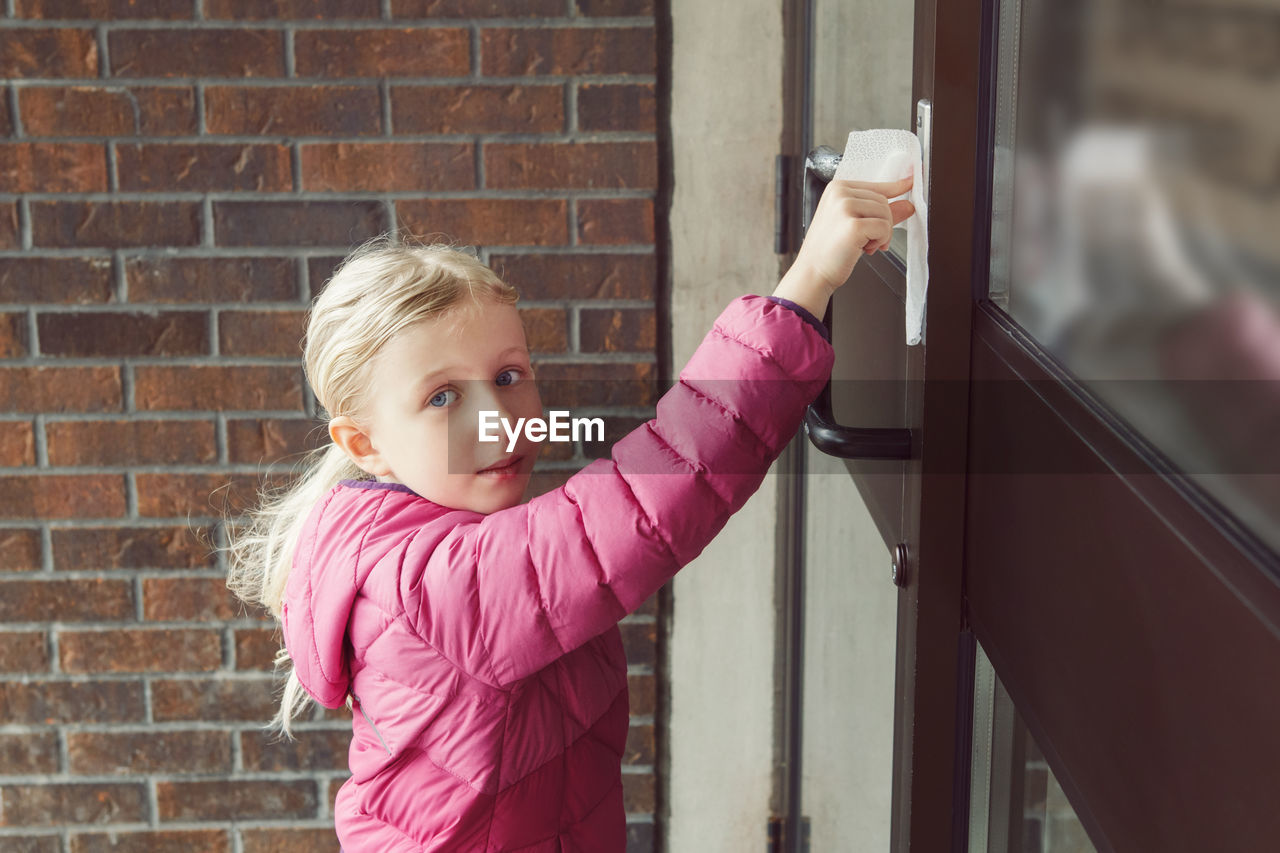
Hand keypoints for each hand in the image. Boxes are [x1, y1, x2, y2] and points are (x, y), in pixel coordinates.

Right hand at [773, 176, 915, 317]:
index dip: (896, 187)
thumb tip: (908, 205)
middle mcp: (840, 193)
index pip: (876, 186)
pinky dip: (880, 241)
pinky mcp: (854, 225)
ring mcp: (845, 207)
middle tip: (869, 241)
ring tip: (863, 245)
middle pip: (883, 200)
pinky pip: (884, 227)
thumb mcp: (856, 226)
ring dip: (882, 235)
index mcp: (837, 188)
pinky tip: (864, 249)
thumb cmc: (829, 252)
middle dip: (883, 223)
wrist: (812, 273)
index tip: (911, 181)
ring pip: (886, 213)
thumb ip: (882, 213)